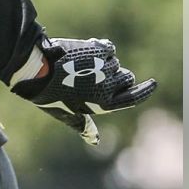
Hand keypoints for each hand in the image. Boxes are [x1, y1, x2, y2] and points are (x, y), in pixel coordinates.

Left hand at [12, 36, 156, 144]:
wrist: (35, 69)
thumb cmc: (48, 94)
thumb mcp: (66, 113)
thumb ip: (83, 124)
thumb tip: (94, 141)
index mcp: (104, 103)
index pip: (133, 97)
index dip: (145, 90)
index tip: (153, 83)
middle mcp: (109, 86)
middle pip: (126, 78)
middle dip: (117, 76)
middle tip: (95, 75)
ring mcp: (104, 67)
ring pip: (115, 62)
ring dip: (103, 63)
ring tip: (81, 66)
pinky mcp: (98, 50)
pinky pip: (108, 48)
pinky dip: (101, 49)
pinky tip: (86, 52)